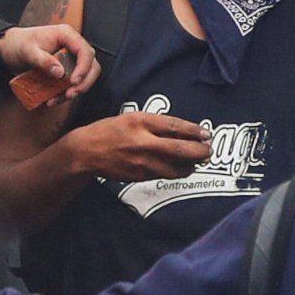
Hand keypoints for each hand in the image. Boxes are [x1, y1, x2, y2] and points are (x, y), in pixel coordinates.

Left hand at [0, 24, 100, 99]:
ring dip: (74, 91)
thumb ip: (42, 60)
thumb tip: (60, 73)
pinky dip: (64, 94)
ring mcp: (70, 59)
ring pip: (84, 77)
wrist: (8, 49)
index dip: (84, 68)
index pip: (85, 51)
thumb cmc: (18, 44)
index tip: (74, 82)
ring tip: (56, 100)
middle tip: (70, 94)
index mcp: (67, 36)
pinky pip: (71, 85)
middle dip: (84, 83)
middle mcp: (72, 47)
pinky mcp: (65, 71)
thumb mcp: (27, 51)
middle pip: (92, 65)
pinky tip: (50, 101)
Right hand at [66, 111, 211, 180]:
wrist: (86, 152)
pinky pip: (164, 175)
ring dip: (191, 165)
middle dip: (199, 152)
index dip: (194, 131)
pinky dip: (176, 172)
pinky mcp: (140, 176)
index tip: (206, 134)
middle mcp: (142, 142)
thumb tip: (182, 130)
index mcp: (140, 122)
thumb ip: (155, 123)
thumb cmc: (109, 130)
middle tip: (208, 151)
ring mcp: (141, 162)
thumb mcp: (131, 118)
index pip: (174, 126)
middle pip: (179, 149)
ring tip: (198, 161)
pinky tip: (182, 168)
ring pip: (175, 167)